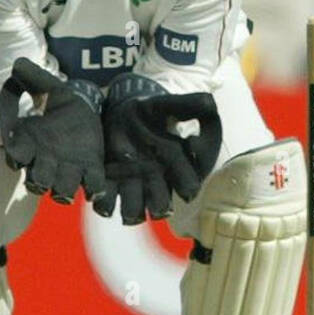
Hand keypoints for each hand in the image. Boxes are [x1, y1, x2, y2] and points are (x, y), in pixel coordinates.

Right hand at [0, 58, 105, 202]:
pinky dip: (94, 189)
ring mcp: (68, 169)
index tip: (20, 153)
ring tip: (67, 186)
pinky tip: (97, 188)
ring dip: (62, 190)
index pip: (16, 155)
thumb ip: (34, 78)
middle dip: (38, 181)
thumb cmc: (62, 105)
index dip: (16, 156)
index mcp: (30, 143)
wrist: (87, 113)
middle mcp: (45, 161)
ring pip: (60, 190)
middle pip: (36, 180)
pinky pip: (91, 186)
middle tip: (43, 176)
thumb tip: (18, 62)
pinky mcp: (90, 170)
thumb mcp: (51, 88)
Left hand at [92, 74, 222, 221]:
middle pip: (162, 207)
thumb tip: (211, 102)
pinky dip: (104, 202)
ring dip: (130, 209)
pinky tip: (102, 188)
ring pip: (134, 212)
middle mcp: (156, 180)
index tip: (177, 172)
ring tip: (125, 191)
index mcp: (176, 166)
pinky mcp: (110, 182)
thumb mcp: (169, 105)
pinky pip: (107, 203)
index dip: (187, 184)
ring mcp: (133, 184)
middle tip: (151, 193)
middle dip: (158, 206)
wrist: (122, 111)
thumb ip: (189, 105)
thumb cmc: (151, 111)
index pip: (189, 185)